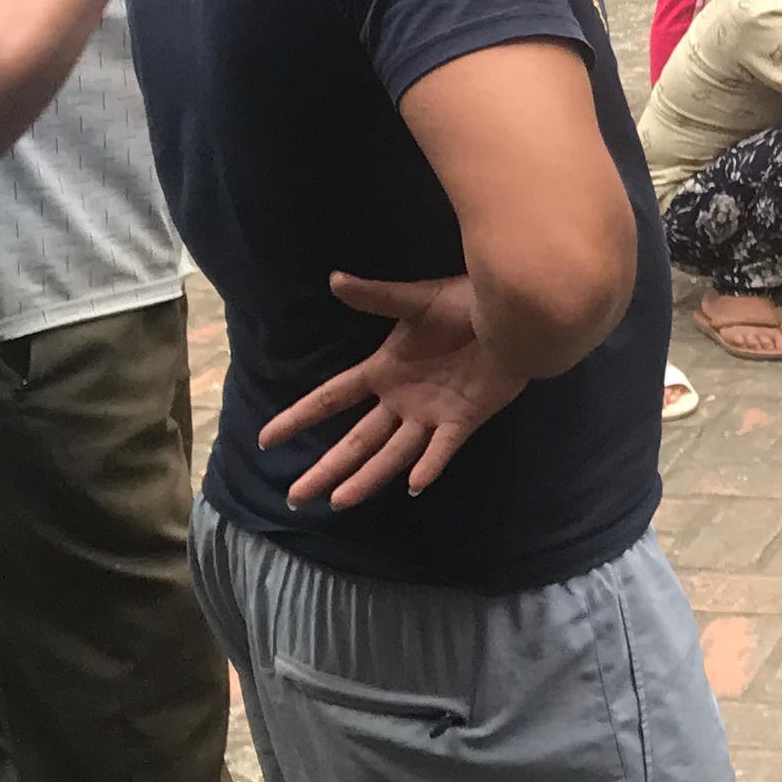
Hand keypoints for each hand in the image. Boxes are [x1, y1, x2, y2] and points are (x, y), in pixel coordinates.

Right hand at [263, 275, 529, 504]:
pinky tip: (412, 485)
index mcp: (383, 371)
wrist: (515, 314)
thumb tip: (335, 280)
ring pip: (392, 453)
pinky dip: (429, 466)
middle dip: (326, 468)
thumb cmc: (466, 304)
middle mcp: (401, 399)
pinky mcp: (464, 419)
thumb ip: (377, 298)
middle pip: (356, 440)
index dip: (299, 417)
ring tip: (337, 501)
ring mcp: (431, 412)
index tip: (266, 439)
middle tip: (294, 496)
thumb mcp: (417, 300)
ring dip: (366, 477)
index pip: (331, 398)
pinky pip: (443, 447)